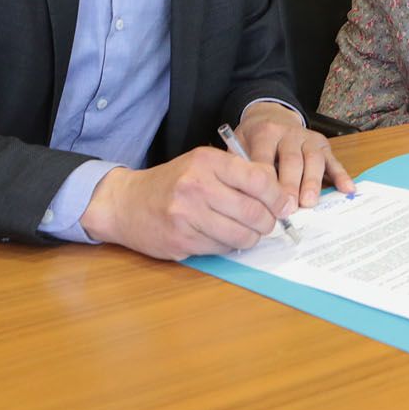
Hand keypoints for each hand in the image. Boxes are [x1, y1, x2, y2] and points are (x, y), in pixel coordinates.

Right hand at [79, 148, 289, 260]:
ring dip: (252, 237)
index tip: (284, 205)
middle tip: (267, 223)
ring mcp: (187, 215)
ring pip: (241, 235)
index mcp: (207, 161)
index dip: (278, 197)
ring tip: (247, 232)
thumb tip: (282, 198)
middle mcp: (197, 185)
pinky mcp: (181, 240)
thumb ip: (240, 174)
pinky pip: (221, 248)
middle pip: (254, 212)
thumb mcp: (203, 164)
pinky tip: (222, 237)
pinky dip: (229, 246)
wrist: (125, 203)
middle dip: (268, 222)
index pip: (259, 180)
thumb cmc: (173, 182)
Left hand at [236, 102, 354, 209]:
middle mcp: (289, 133)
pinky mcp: (323, 144)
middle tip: (289, 208)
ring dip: (312, 182)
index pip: (265, 156)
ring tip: (309, 203)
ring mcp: (308, 138)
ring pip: (314, 160)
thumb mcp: (239, 144)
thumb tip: (243, 196)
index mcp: (265, 133)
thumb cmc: (254, 138)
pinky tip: (347, 189)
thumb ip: (240, 165)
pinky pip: (333, 160)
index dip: (266, 180)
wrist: (271, 115)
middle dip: (291, 185)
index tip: (265, 202)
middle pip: (292, 159)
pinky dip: (341, 175)